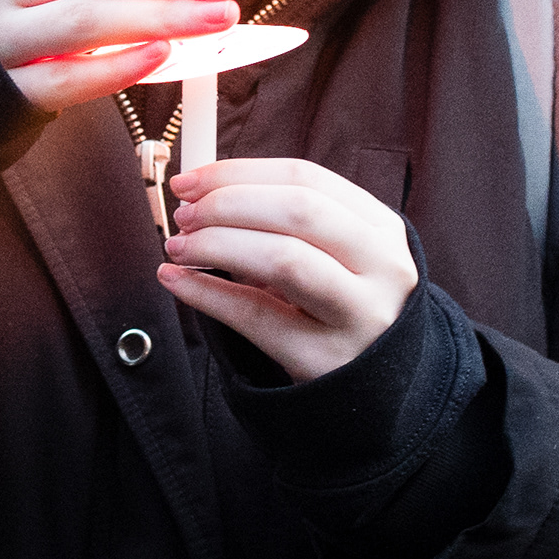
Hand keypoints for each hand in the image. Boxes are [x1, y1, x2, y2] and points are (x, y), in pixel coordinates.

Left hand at [158, 157, 417, 382]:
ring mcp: (361, 314)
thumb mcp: (332, 258)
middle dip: (227, 204)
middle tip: (184, 215)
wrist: (377, 386)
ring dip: (217, 244)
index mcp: (381, 229)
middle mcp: (382, 266)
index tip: (191, 180)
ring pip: (284, 258)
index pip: (306, 178)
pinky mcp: (326, 357)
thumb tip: (201, 194)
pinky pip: (256, 316)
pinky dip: (207, 293)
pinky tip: (176, 281)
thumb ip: (281, 223)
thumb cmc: (339, 308)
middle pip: (297, 210)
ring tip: (179, 247)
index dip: (239, 172)